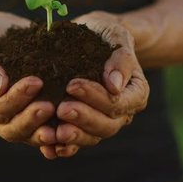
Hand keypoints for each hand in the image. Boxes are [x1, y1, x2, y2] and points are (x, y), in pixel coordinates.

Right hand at [0, 13, 56, 154]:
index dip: (15, 100)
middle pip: (13, 130)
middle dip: (32, 119)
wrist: (2, 36)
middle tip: (51, 105)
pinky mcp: (36, 119)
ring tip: (65, 121)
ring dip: (48, 132)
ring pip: (31, 136)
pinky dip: (61, 135)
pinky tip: (76, 129)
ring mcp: (17, 121)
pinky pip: (48, 132)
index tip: (35, 82)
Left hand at [52, 11, 149, 157]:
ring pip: (91, 137)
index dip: (96, 97)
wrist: (93, 38)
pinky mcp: (82, 125)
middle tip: (61, 109)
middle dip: (83, 118)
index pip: (118, 103)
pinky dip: (62, 147)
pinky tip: (47, 147)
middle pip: (106, 125)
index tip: (72, 85)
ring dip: (72, 137)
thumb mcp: (116, 35)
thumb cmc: (106, 34)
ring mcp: (101, 121)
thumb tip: (115, 85)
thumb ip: (120, 60)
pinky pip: (75, 142)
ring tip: (52, 132)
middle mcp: (121, 112)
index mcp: (135, 93)